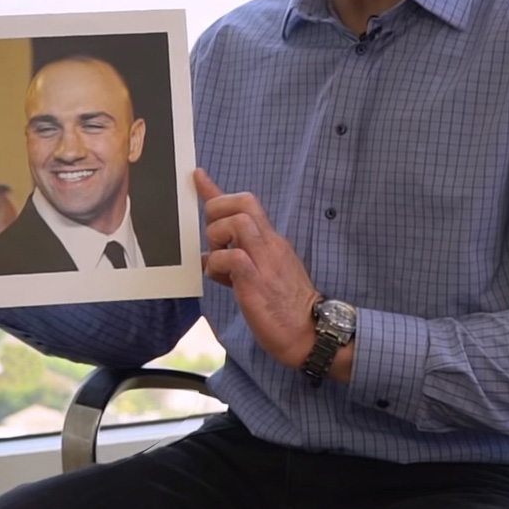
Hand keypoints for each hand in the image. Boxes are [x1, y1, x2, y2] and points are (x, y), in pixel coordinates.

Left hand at [195, 168, 320, 369]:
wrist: (310, 333)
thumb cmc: (285, 308)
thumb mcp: (263, 274)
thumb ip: (238, 260)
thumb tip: (209, 258)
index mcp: (272, 241)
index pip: (247, 205)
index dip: (217, 190)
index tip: (198, 176)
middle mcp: (270, 244)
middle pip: (243, 201)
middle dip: (218, 210)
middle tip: (214, 238)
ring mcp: (265, 260)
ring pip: (237, 222)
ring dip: (218, 237)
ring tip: (219, 262)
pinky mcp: (256, 281)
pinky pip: (233, 257)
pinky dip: (219, 263)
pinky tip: (222, 279)